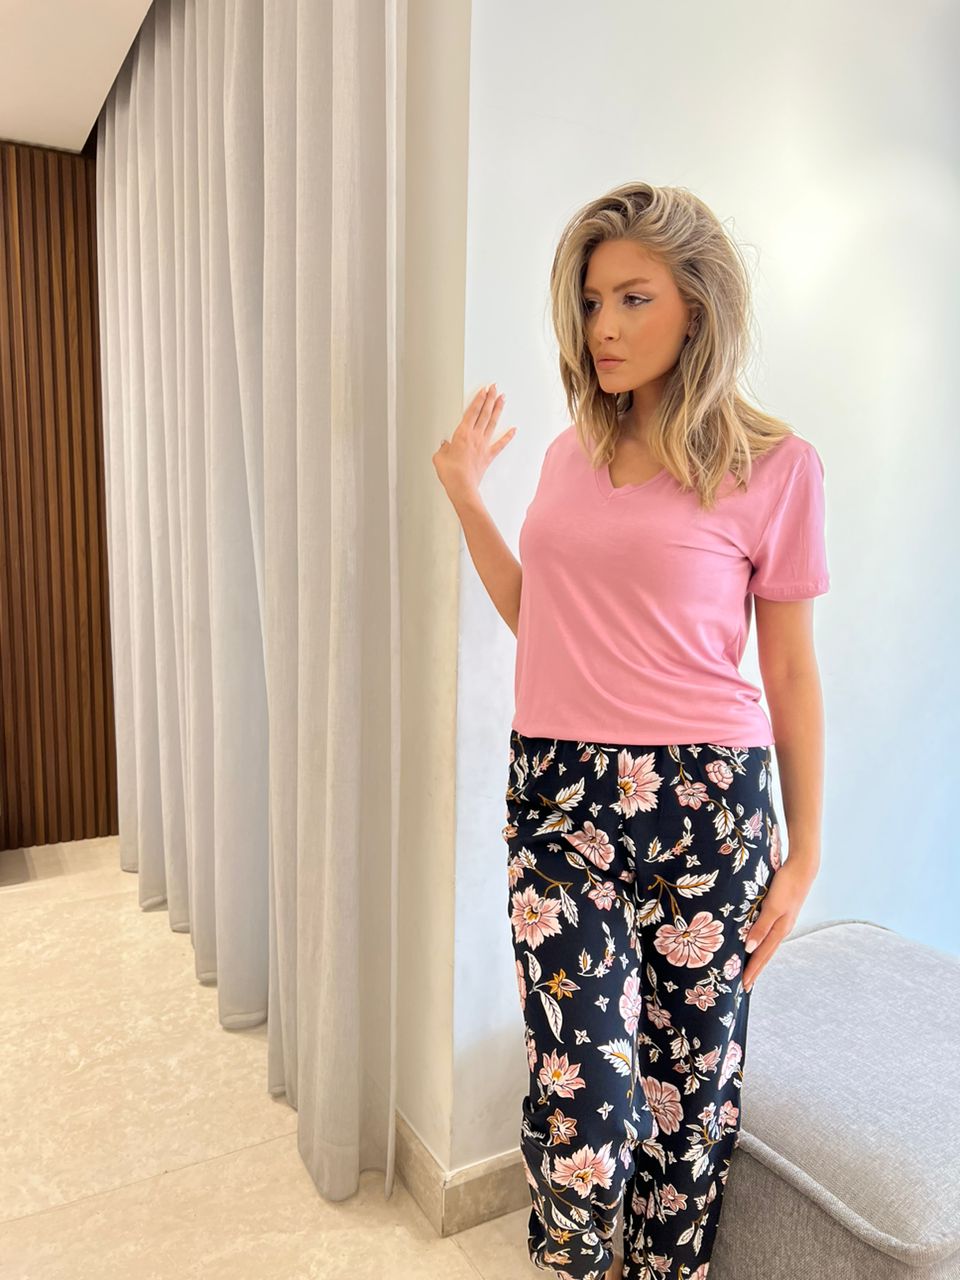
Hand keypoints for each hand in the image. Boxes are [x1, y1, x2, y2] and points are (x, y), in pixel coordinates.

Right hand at [432, 383, 514, 501]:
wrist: (462, 487)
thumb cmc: (451, 473)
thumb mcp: (439, 457)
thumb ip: (443, 448)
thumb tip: (445, 446)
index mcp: (462, 434)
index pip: (472, 411)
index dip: (479, 399)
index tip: (483, 390)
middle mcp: (475, 437)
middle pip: (484, 413)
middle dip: (489, 399)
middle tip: (494, 388)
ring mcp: (483, 445)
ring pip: (492, 423)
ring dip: (497, 410)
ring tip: (502, 399)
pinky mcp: (488, 456)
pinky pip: (500, 444)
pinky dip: (507, 436)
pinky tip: (513, 430)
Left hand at [742, 858, 816, 991]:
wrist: (802, 868)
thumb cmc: (786, 886)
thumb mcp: (772, 906)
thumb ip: (761, 927)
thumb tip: (749, 948)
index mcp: (780, 930)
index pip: (762, 955)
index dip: (752, 970)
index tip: (743, 986)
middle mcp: (781, 929)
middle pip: (765, 954)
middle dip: (755, 969)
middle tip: (744, 986)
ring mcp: (782, 921)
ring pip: (767, 945)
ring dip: (758, 958)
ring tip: (749, 969)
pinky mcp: (780, 913)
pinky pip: (768, 934)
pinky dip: (761, 943)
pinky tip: (756, 943)